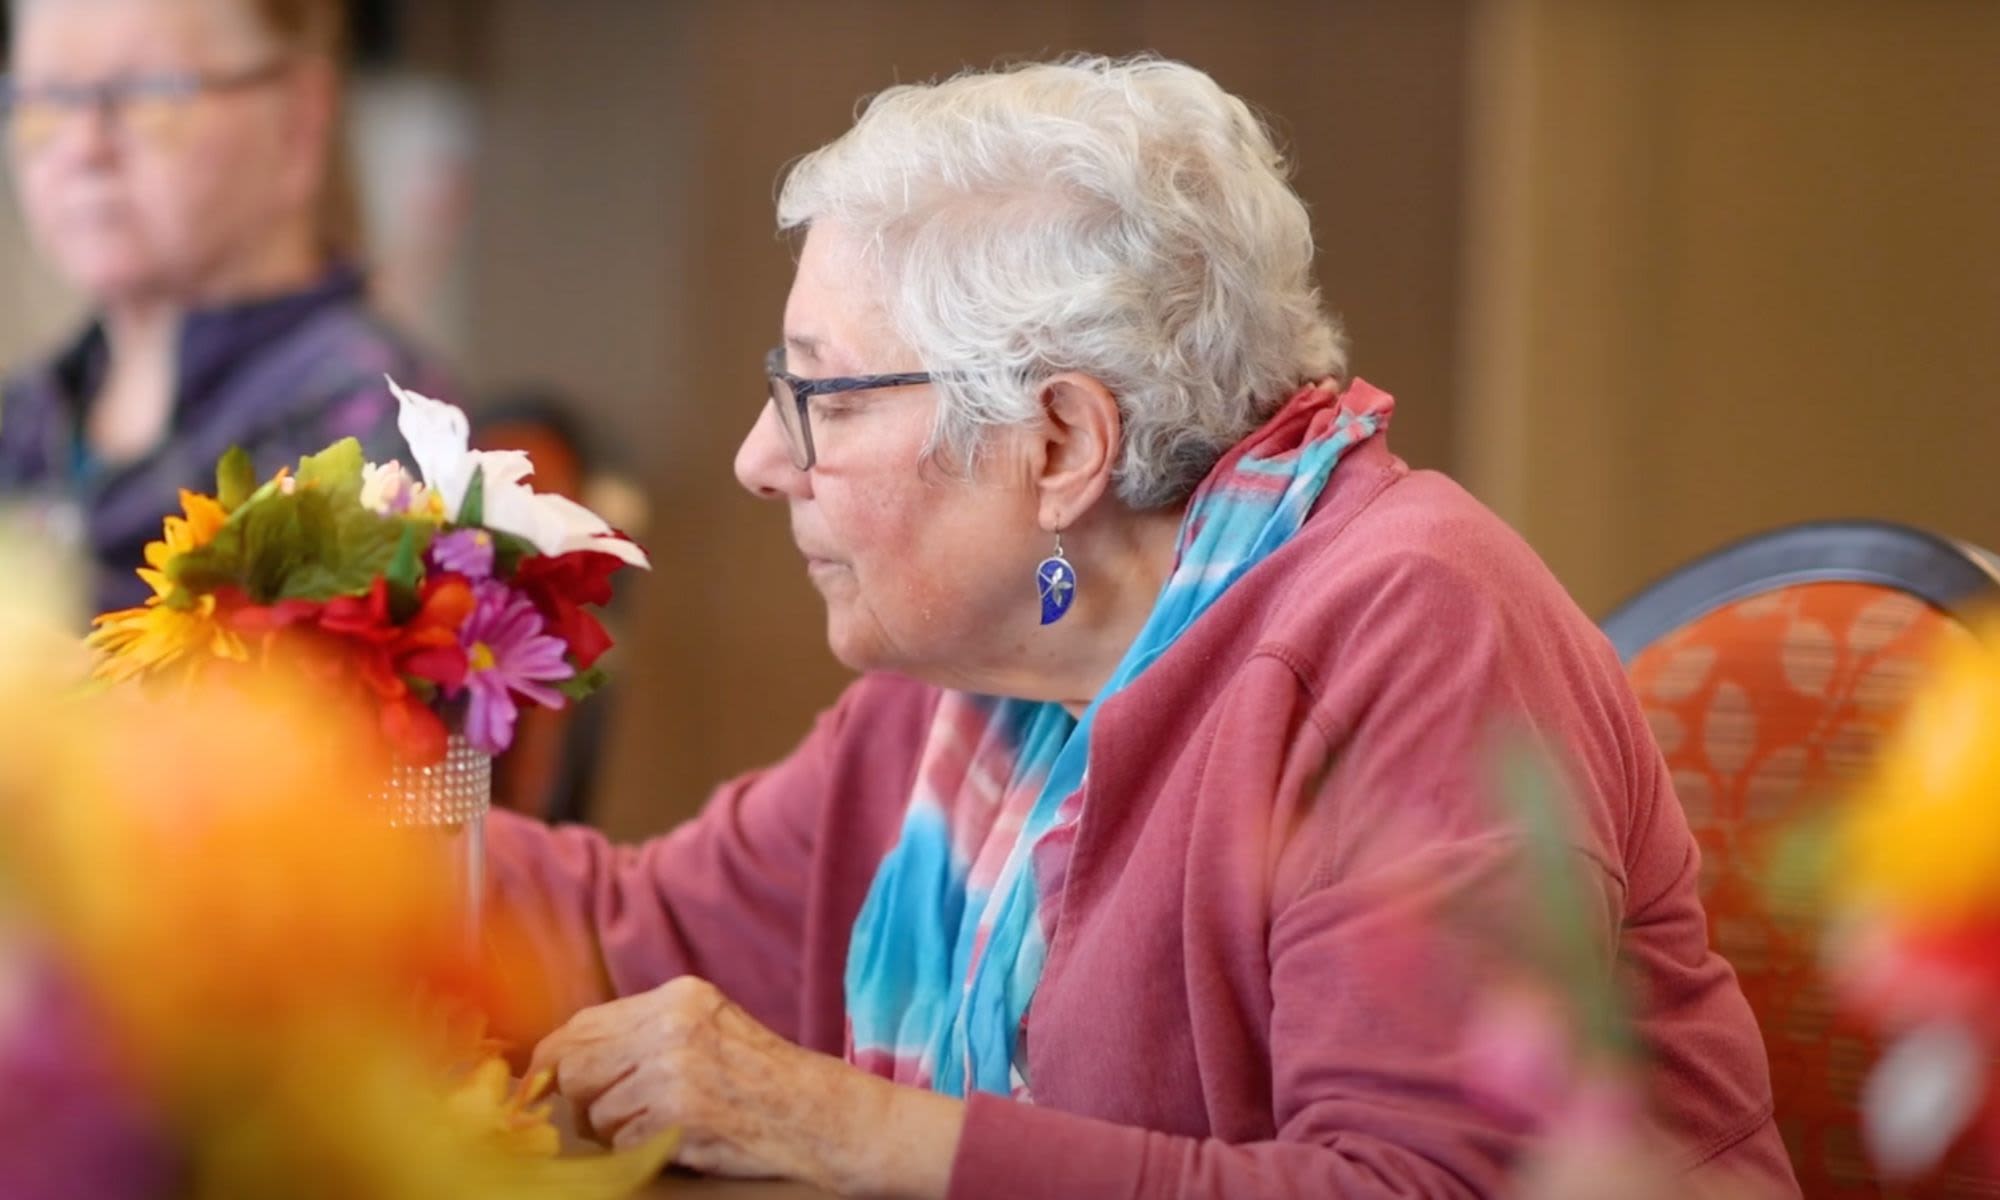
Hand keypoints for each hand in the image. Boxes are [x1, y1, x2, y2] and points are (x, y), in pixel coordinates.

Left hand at [528, 975, 963, 1196]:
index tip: (540, 1085)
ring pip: (594, 1112)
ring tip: (657, 1127)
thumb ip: (646, 1031)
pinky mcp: (679, 1117)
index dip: (551, 1059)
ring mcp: (675, 1071)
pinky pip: (622, 1145)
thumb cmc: (765, 1079)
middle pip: (573, 1065)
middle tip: (600, 1118)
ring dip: (615, 1131)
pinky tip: (675, 1143)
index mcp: (678, 997)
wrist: (822, 1116)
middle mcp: (672, 1026)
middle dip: (576, 1099)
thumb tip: (563, 1056)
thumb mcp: (709, 1027)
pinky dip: (639, 1153)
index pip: (581, 1024)